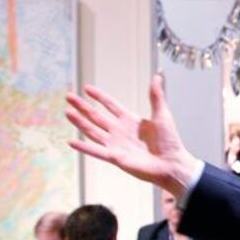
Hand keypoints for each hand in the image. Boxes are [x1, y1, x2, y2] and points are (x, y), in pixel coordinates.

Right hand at [65, 74, 197, 195]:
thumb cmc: (170, 142)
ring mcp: (116, 145)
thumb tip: (157, 76)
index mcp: (130, 120)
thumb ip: (156, 96)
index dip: (99, 97)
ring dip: (80, 122)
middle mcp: (120, 131)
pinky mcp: (116, 157)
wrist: (172, 164)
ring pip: (93, 131)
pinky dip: (84, 147)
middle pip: (96, 116)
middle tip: (69, 96)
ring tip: (67, 112)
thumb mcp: (162, 115)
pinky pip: (96, 151)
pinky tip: (71, 142)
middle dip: (82, 106)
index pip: (110, 105)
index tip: (87, 89)